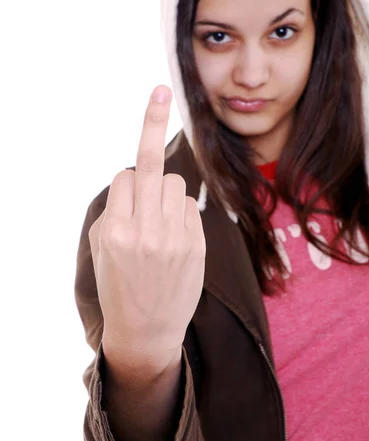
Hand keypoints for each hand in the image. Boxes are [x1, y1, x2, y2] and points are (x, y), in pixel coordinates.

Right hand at [88, 85, 205, 362]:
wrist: (146, 329)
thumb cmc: (118, 284)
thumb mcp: (100, 248)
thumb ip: (114, 208)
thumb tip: (135, 176)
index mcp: (115, 231)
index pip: (125, 175)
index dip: (127, 177)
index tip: (148, 119)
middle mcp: (145, 232)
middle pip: (152, 167)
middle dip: (150, 143)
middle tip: (158, 110)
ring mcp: (174, 239)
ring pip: (174, 183)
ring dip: (164, 191)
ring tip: (158, 222)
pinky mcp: (197, 245)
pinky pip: (190, 205)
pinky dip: (180, 210)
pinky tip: (174, 234)